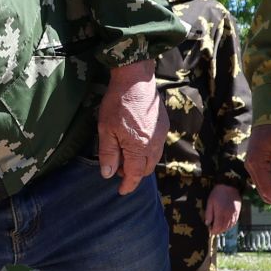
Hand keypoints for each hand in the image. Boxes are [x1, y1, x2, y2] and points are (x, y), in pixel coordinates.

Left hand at [95, 60, 167, 194]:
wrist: (136, 80)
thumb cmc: (118, 103)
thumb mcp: (106, 129)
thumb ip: (108, 153)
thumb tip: (108, 174)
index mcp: (139, 147)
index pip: (135, 174)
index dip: (128, 185)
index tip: (121, 191)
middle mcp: (154, 144)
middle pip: (147, 169)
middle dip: (134, 173)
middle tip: (118, 168)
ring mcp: (161, 135)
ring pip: (154, 158)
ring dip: (142, 162)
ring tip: (125, 155)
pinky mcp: (164, 125)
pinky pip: (157, 146)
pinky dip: (147, 151)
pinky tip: (136, 142)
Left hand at [204, 184, 241, 235]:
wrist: (229, 185)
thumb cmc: (218, 193)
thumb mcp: (210, 201)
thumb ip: (208, 213)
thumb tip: (207, 223)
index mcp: (221, 212)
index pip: (218, 226)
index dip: (214, 230)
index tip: (210, 230)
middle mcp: (229, 215)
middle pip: (224, 228)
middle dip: (218, 231)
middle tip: (214, 230)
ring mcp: (234, 214)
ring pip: (230, 226)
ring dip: (224, 229)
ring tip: (219, 228)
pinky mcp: (238, 212)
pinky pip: (234, 222)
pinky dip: (230, 226)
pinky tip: (226, 224)